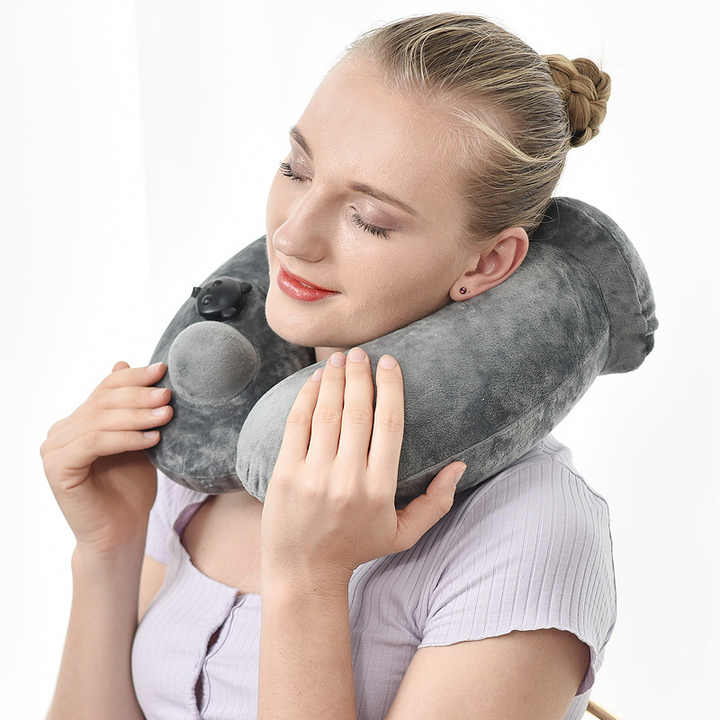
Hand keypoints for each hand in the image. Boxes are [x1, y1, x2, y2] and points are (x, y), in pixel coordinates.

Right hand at [40, 360, 172, 554]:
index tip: (163, 369)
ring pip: (100, 420)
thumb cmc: (132, 486)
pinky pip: (95, 443)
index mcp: (78, 420)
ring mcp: (54, 449)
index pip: (105, 387)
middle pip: (103, 401)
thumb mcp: (139, 439)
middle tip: (168, 395)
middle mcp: (61, 431)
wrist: (122, 530)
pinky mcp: (57, 468)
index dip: (133, 376)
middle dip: (139, 396)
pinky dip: (126, 438)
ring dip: (137, 416)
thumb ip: (132, 407)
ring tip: (166, 416)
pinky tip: (152, 440)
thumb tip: (123, 360)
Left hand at [260, 347, 466, 582]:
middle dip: (360, 375)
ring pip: (327, 413)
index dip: (391, 388)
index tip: (390, 363)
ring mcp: (314, 475)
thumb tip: (460, 465)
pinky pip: (297, 425)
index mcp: (379, 489)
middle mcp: (347, 478)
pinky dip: (306, 398)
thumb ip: (436, 502)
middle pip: (357, 412)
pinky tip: (315, 380)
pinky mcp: (286, 474)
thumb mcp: (404, 534)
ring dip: (334, 379)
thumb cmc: (357, 548)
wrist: (304, 571)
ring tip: (339, 358)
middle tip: (361, 352)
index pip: (389, 425)